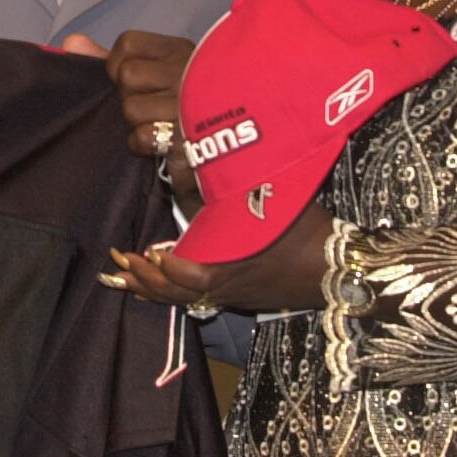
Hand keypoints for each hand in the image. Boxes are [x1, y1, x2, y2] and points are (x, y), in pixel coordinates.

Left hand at [64, 30, 196, 195]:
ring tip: (158, 127)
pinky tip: (161, 146)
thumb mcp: (153, 74)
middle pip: (127, 77)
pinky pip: (141, 138)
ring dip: (137, 125)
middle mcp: (186, 72)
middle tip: (148, 109)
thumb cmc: (178, 109)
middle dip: (128, 99)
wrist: (225, 153)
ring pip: (131, 109)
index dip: (117, 65)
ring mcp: (189, 105)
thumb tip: (72, 41)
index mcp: (179, 52)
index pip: (127, 44)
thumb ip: (109, 59)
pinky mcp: (188, 139)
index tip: (132, 82)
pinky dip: (144, 146)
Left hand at [102, 199, 335, 314]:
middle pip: (178, 294)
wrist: (338, 269)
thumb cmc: (306, 230)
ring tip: (121, 275)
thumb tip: (196, 156)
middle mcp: (228, 287)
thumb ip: (236, 183)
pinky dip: (167, 292)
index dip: (171, 269)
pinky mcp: (235, 297)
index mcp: (237, 266)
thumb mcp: (276, 200)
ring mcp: (231, 295)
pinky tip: (149, 285)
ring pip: (181, 300)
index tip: (152, 253)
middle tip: (117, 262)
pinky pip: (192, 301)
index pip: (196, 277)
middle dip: (145, 279)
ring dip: (150, 288)